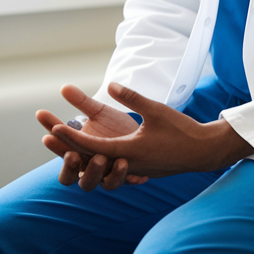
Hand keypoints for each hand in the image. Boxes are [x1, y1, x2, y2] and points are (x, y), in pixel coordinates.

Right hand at [36, 84, 146, 190]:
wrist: (140, 136)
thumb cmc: (114, 126)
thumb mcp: (98, 112)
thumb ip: (82, 102)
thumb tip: (64, 86)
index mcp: (76, 151)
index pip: (60, 150)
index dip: (54, 145)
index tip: (50, 134)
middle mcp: (87, 167)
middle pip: (69, 177)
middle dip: (69, 167)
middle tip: (73, 154)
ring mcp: (105, 174)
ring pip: (94, 184)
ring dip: (96, 172)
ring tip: (102, 158)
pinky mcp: (125, 176)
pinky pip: (125, 182)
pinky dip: (129, 178)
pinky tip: (136, 173)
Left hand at [48, 83, 253, 177]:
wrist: (204, 151)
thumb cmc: (182, 130)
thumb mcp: (156, 110)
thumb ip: (132, 98)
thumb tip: (111, 85)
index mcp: (130, 151)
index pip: (93, 147)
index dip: (72, 137)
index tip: (54, 128)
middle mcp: (128, 164)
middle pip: (92, 158)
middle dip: (70, 147)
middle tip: (49, 136)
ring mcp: (134, 169)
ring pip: (102, 163)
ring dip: (84, 154)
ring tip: (66, 144)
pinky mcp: (140, 169)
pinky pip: (114, 165)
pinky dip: (100, 158)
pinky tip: (94, 152)